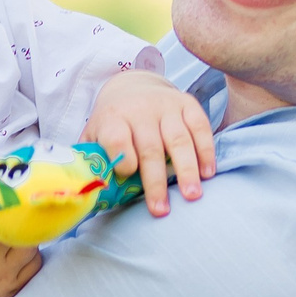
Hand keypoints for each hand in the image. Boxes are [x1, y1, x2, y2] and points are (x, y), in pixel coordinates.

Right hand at [0, 194, 39, 296]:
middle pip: (10, 230)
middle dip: (15, 210)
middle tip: (20, 190)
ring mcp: (2, 276)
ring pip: (28, 245)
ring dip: (27, 227)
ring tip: (20, 216)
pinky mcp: (13, 287)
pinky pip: (34, 262)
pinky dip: (32, 248)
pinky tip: (22, 239)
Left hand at [85, 70, 216, 215]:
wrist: (133, 86)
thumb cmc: (114, 123)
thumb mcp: (94, 136)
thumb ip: (91, 160)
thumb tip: (88, 192)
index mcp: (113, 118)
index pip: (117, 139)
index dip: (123, 160)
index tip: (128, 177)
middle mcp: (140, 110)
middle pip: (150, 148)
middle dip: (156, 181)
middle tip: (162, 210)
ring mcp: (166, 105)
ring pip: (179, 139)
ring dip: (187, 170)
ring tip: (192, 195)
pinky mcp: (187, 103)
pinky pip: (201, 127)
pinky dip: (206, 151)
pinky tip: (207, 173)